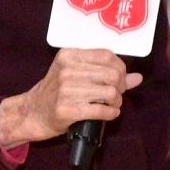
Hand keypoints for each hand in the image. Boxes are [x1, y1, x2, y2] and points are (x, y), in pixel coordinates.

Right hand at [4, 47, 139, 149]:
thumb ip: (106, 73)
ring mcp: (65, 90)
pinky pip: (101, 110)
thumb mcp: (76, 75)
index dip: (120, 68)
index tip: (119, 79)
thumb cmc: (56, 92)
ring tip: (112, 105)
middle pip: (112, 74)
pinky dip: (111, 113)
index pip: (107, 55)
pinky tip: (109, 113)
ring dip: (116, 102)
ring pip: (109, 92)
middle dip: (120, 87)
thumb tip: (137, 77)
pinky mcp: (66, 109)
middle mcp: (67, 70)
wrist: (32, 112)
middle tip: (116, 95)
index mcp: (69, 55)